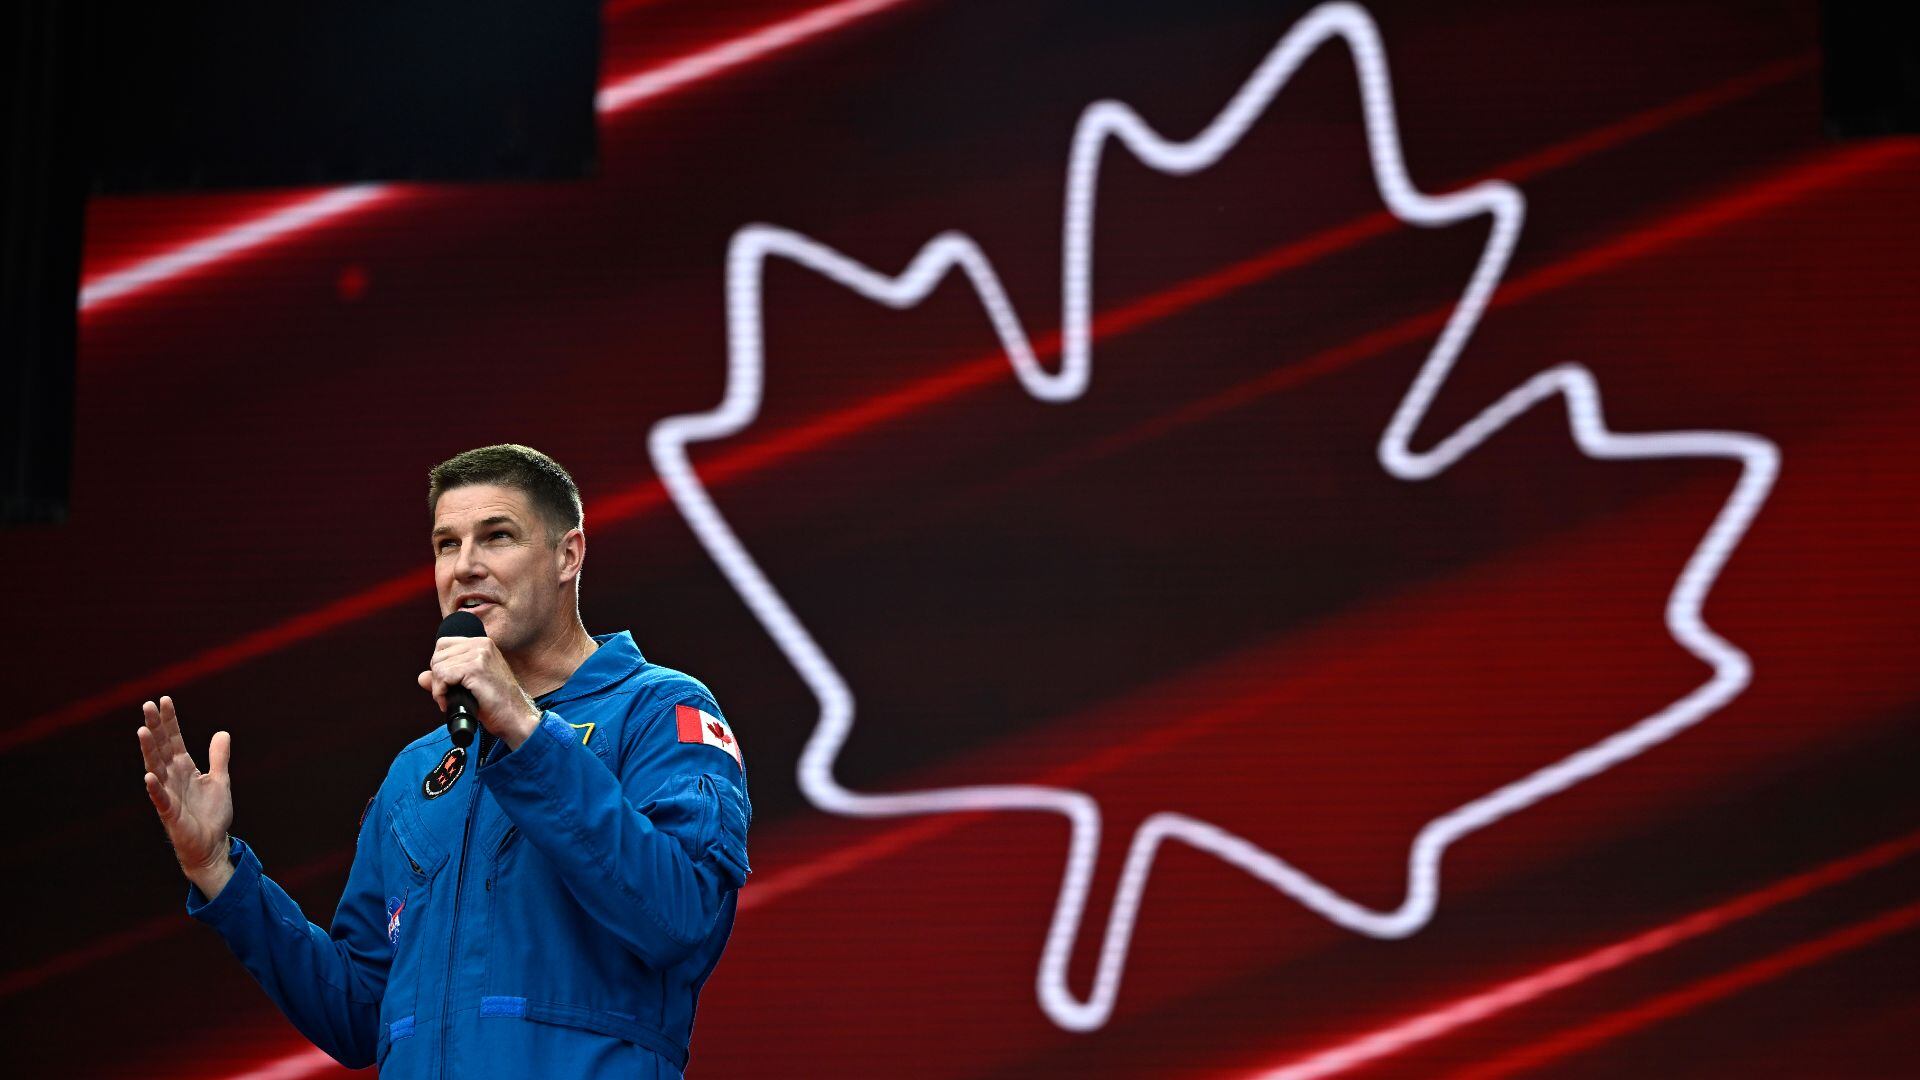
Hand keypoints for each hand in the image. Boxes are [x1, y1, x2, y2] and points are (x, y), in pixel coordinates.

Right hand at [136, 696, 235, 897]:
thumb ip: (218, 757)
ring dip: (149, 750)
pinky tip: (149, 776)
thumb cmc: (211, 814)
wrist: (212, 844)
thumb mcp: (220, 780)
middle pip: (161, 748)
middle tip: (147, 705)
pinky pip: (160, 799)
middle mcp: (173, 777)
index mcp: (184, 768)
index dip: (169, 721)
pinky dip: (155, 788)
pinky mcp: (170, 813)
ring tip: (143, 731)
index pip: (174, 739)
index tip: (164, 699)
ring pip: (156, 768)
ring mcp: (169, 794)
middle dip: (155, 727)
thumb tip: (222, 732)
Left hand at [418, 637, 539, 747]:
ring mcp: (480, 654)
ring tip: (450, 700)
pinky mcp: (475, 668)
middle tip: (448, 696)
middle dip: (438, 678)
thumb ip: (446, 678)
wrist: (515, 718)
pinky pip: (443, 676)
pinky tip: (449, 703)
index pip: (443, 645)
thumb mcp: (469, 686)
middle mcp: (482, 644)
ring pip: (438, 666)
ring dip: (439, 688)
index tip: (449, 684)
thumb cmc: (495, 704)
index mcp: (483, 644)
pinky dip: (440, 693)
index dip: (440, 666)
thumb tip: (422, 677)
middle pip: (438, 655)